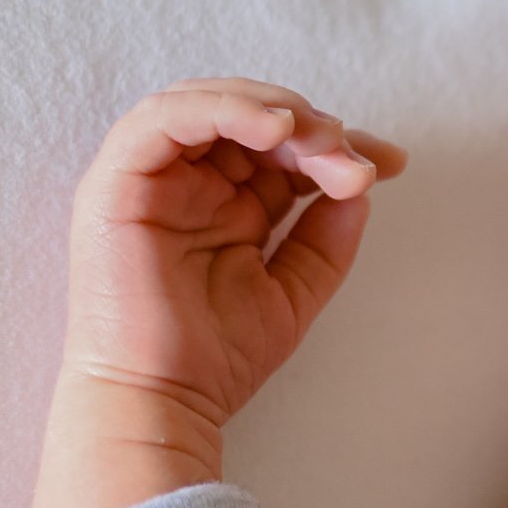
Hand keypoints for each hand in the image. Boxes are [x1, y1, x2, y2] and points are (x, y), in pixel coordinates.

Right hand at [58, 78, 409, 427]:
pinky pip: (162, 119)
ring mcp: (149, 180)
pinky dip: (221, 110)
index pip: (282, 148)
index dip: (337, 144)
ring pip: (208, 103)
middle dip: (312, 127)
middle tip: (354, 159)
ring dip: (274, 111)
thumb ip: (326, 238)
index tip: (391, 163)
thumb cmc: (216, 358)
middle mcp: (187, 184)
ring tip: (321, 140)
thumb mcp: (295, 289)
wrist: (162, 404)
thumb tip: (361, 184)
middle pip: (250, 118)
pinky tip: (274, 128)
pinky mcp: (116, 183)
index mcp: (225, 204)